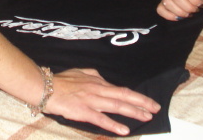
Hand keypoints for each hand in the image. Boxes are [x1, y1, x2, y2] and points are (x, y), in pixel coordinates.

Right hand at [43, 68, 160, 135]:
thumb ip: (94, 75)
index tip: (149, 102)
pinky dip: (113, 125)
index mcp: (98, 82)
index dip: (137, 96)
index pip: (122, 90)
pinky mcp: (83, 112)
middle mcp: (98, 90)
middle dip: (142, 103)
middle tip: (156, 109)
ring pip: (117, 106)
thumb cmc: (62, 80)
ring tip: (146, 117)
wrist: (46, 87)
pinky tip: (124, 130)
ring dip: (133, 112)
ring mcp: (91, 101)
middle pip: (124, 96)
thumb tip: (103, 78)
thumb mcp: (81, 72)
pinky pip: (101, 119)